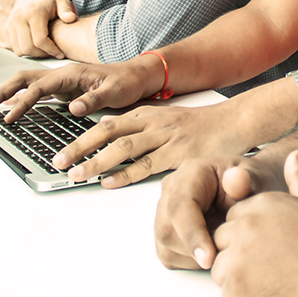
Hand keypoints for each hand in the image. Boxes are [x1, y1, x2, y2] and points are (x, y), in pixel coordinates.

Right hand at [0, 0, 74, 58]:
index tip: (60, 54)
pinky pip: (14, 47)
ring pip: (20, 50)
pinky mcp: (7, 29)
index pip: (40, 40)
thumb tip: (71, 18)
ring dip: (33, 54)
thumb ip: (66, 10)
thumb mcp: (60, 1)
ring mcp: (11, 24)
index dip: (51, 50)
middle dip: (42, 54)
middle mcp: (19, 18)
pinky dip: (25, 51)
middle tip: (52, 53)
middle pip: (28, 47)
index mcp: (33, 12)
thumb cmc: (47, 0)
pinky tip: (36, 47)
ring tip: (45, 50)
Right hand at [0, 62, 133, 120]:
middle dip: (3, 91)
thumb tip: (73, 108)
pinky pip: (38, 92)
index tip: (9, 116)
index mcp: (71, 74)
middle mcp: (62, 75)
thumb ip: (93, 99)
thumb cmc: (127, 82)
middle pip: (25, 79)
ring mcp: (62, 82)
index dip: (22, 102)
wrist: (138, 75)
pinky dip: (22, 98)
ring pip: (28, 84)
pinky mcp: (65, 89)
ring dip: (9, 93)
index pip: (39, 87)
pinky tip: (12, 107)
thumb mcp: (114, 92)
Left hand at [52, 99, 260, 187]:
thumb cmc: (208, 126)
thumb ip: (150, 134)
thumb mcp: (173, 123)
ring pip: (123, 147)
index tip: (62, 147)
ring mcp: (167, 137)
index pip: (109, 121)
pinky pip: (147, 165)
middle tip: (57, 161)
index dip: (83, 134)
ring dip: (96, 161)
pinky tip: (108, 182)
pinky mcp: (180, 154)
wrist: (240, 120)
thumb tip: (124, 150)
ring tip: (75, 175)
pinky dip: (125, 173)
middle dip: (80, 146)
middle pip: (108, 130)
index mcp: (150, 114)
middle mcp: (154, 122)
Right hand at [154, 154, 282, 269]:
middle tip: (225, 254)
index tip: (209, 258)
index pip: (180, 207)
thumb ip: (247, 180)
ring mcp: (165, 211)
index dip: (192, 235)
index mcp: (191, 173)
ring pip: (166, 246)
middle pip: (167, 230)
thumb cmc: (253, 184)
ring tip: (222, 247)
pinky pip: (170, 255)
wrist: (251, 189)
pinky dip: (190, 261)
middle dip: (194, 250)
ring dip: (193, 258)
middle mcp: (172, 190)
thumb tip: (237, 178)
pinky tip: (212, 250)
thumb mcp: (257, 178)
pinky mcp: (167, 230)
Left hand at [209, 152, 297, 296]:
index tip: (276, 251)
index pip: (234, 222)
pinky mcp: (238, 292)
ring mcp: (237, 260)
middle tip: (277, 270)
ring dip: (242, 282)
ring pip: (222, 273)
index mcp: (257, 205)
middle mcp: (242, 228)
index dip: (252, 240)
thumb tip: (297, 155)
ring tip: (278, 284)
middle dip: (242, 259)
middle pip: (222, 246)